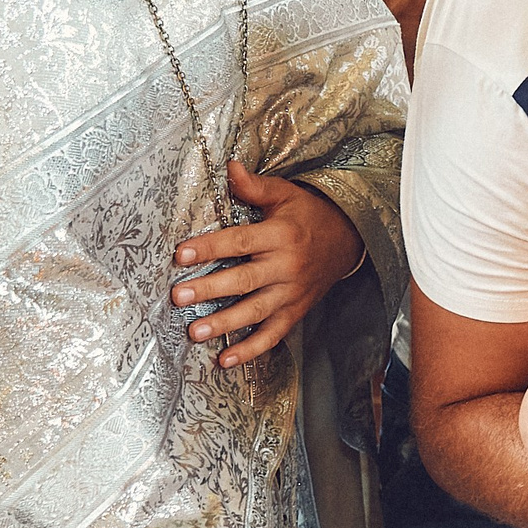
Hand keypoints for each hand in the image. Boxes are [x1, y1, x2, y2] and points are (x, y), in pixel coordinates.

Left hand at [172, 161, 363, 367]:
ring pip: (256, 312)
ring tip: (195, 332)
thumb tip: (229, 167)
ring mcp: (291, 293)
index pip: (240, 241)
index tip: (181, 254)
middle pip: (245, 280)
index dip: (211, 247)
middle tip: (180, 297)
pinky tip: (225, 360)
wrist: (347, 241)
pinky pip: (273, 335)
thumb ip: (255, 187)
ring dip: (225, 325)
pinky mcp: (294, 312)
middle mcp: (286, 266)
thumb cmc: (307, 216)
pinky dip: (250, 350)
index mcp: (281, 235)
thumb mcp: (285, 195)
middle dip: (211, 290)